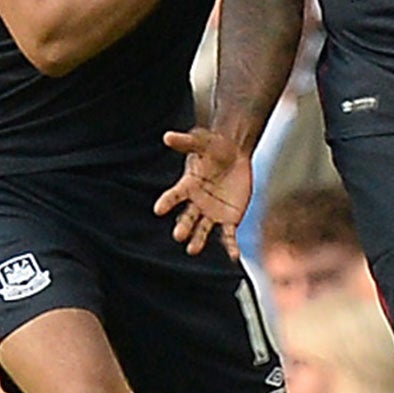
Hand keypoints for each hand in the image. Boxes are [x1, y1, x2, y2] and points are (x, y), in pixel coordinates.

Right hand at [154, 126, 252, 256]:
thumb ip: (186, 142)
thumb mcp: (203, 143)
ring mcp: (212, 213)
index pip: (174, 195)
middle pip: (187, 218)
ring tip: (192, 249)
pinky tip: (233, 256)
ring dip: (198, 240)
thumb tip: (167, 136)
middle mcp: (196, 203)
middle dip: (183, 227)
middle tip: (178, 236)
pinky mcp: (229, 219)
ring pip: (203, 230)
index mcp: (187, 186)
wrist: (235, 156)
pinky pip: (228, 235)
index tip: (158, 209)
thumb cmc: (215, 149)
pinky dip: (230, 247)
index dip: (167, 202)